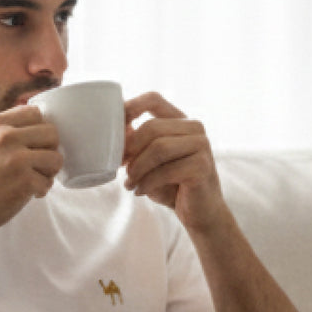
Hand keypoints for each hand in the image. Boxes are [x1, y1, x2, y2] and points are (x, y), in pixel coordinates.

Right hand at [0, 105, 61, 245]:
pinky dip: (40, 192)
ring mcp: (16, 159)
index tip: (35, 146)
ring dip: (48, 172)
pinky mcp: (24, 182)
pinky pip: (48, 183)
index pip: (35, 113)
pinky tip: (25, 196)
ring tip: (32, 182)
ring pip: (56, 158)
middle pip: (51, 133)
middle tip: (37, 167)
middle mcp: (5, 137)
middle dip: (49, 151)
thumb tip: (32, 128)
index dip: (40, 131)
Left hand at [123, 92, 228, 231]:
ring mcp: (201, 146)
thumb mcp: (149, 161)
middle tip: (121, 167)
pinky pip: (166, 170)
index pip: (153, 99)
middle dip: (130, 149)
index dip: (129, 108)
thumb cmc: (171, 185)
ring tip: (129, 184)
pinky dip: (147, 183)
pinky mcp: (202, 167)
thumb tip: (109, 127)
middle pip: (152, 127)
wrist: (200, 212)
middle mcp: (194, 128)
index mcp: (180, 121)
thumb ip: (136, 142)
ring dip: (137, 169)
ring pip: (158, 148)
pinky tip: (139, 191)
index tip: (112, 128)